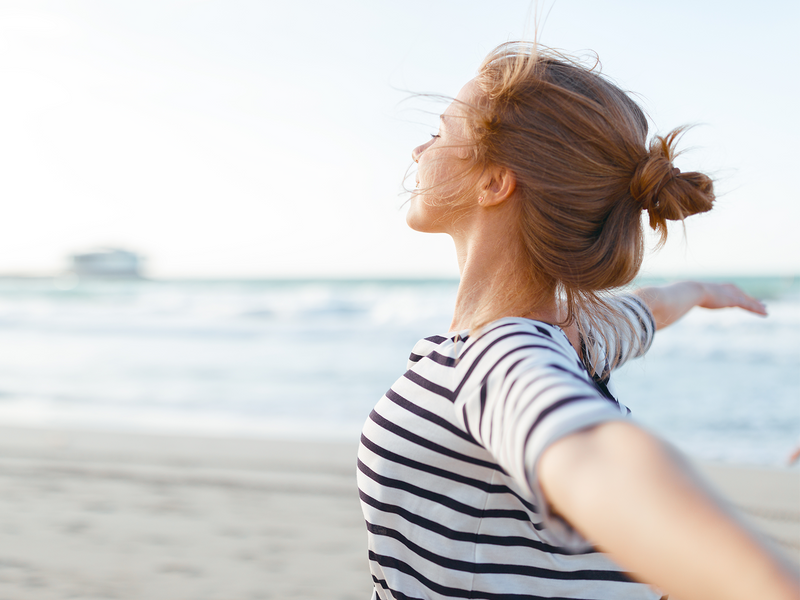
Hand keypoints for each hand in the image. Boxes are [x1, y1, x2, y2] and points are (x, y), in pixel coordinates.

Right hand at [635, 281, 766, 329]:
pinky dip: (755, 308)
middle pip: (730, 292)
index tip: (727, 300)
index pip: (713, 293)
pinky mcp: (727, 299)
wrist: (675, 296)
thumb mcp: (661, 309)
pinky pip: (745, 304)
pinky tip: (764, 313)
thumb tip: (643, 324)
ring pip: (741, 298)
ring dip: (753, 303)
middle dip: (742, 296)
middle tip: (753, 302)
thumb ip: (655, 315)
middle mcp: (711, 289)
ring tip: (764, 309)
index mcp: (696, 290)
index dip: (721, 296)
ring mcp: (720, 293)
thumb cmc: (664, 302)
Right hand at [696, 282, 766, 315]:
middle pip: (745, 296)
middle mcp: (730, 289)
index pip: (737, 293)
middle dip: (754, 301)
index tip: (749, 300)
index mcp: (723, 287)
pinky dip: (757, 310)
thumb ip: (703, 299)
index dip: (744, 297)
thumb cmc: (692, 294)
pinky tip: (765, 313)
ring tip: (766, 311)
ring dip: (758, 307)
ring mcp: (733, 294)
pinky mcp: (735, 300)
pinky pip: (749, 306)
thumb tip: (696, 302)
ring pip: (749, 302)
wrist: (694, 291)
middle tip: (763, 305)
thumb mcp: (700, 297)